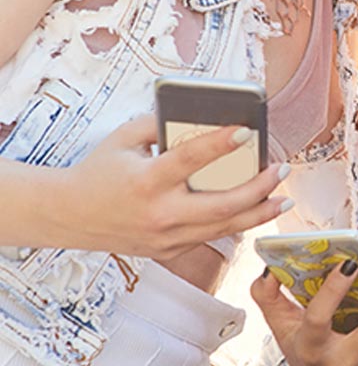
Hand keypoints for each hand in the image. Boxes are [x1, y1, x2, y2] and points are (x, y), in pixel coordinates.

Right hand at [53, 115, 290, 257]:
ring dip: (259, 212)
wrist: (67, 217)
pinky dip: (236, 222)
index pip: (191, 160)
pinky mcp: (169, 250)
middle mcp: (159, 213)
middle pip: (223, 205)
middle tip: (281, 170)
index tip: (248, 130)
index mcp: (146, 181)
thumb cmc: (98, 172)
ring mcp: (166, 237)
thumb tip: (203, 115)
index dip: (221, 143)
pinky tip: (255, 210)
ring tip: (283, 196)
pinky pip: (211, 236)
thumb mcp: (124, 140)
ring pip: (225, 228)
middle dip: (260, 188)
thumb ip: (161, 125)